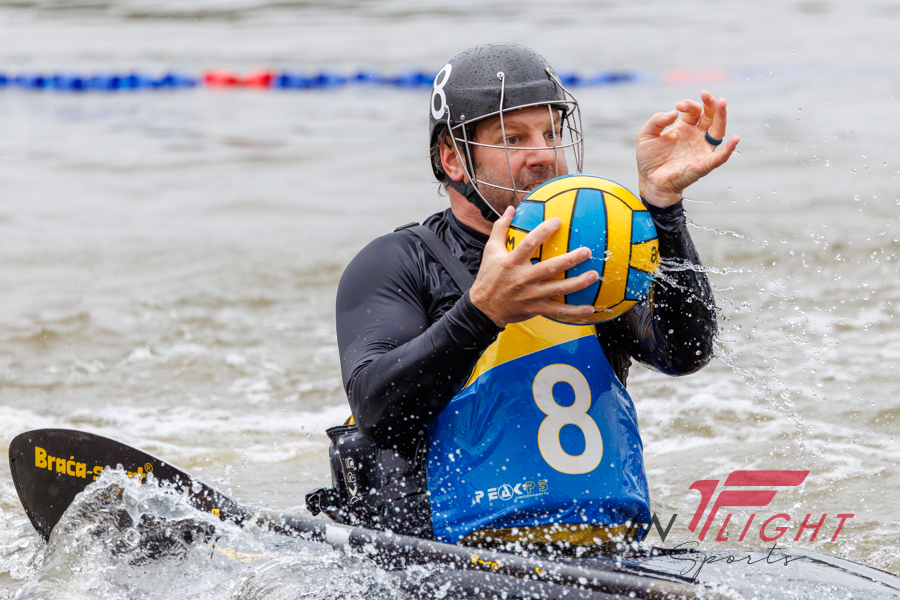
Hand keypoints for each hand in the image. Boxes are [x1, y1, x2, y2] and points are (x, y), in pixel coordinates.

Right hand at [470, 207, 597, 326]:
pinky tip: (590, 307)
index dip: (543, 231)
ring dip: (577, 283)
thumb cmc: (488, 276)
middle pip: (550, 268)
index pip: (529, 244)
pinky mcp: (535, 309)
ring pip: (557, 289)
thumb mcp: (490, 250)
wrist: (483, 308)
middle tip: (587, 251)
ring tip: (594, 275)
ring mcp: (530, 295)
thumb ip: (501, 228)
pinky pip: (557, 311)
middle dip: (570, 260)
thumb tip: (511, 208)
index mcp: (512, 262)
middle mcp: (522, 278)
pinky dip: (574, 311)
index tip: (558, 221)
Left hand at [636, 90, 739, 206]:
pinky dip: (729, 149)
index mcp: (684, 128)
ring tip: (722, 103)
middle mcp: (696, 136)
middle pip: (710, 117)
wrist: (650, 181)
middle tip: (706, 94)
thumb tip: (673, 113)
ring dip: (721, 117)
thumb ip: (656, 121)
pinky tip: (735, 139)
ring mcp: (701, 149)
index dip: (689, 105)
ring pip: (717, 131)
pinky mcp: (704, 164)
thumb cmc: (649, 159)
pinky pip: (720, 157)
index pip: (694, 111)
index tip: (678, 106)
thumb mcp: (646, 135)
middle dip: (710, 104)